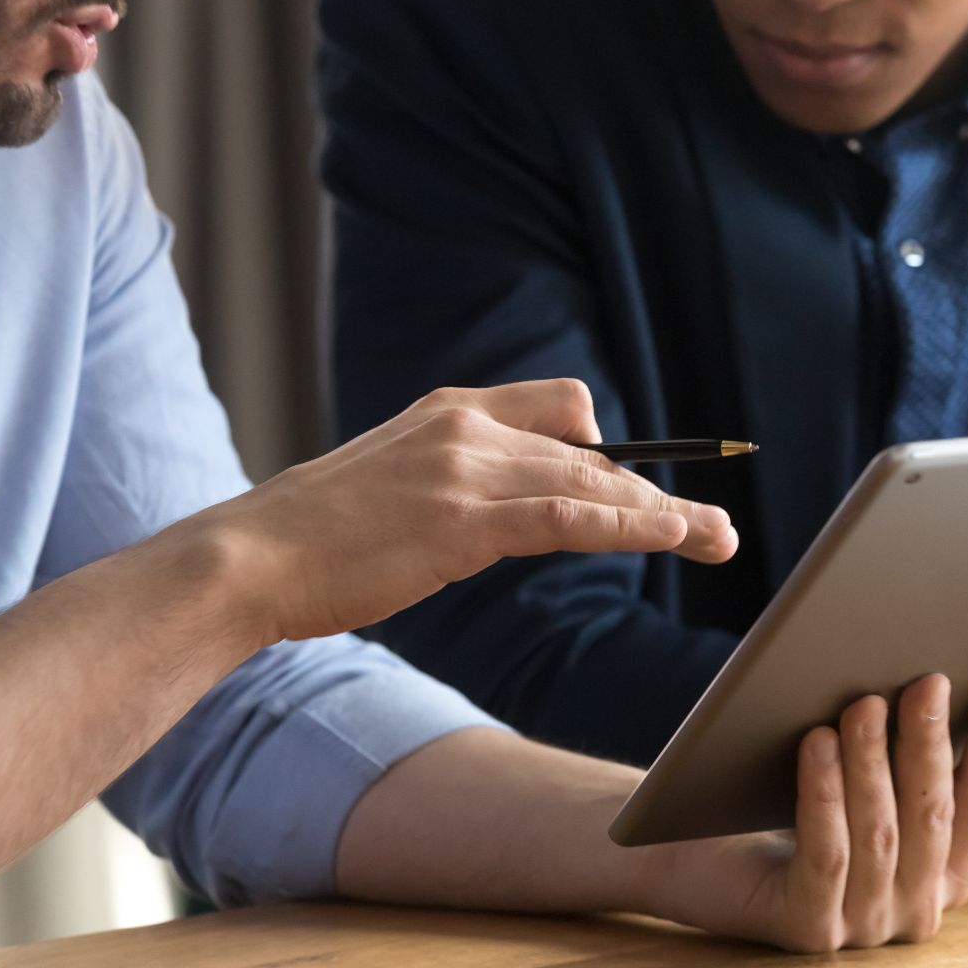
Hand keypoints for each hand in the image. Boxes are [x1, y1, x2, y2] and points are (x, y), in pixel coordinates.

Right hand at [193, 381, 738, 642]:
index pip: (558, 408)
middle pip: (588, 450)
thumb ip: (444, 487)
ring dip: (664, 515)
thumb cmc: (308, 540)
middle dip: (652, 492)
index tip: (639, 484)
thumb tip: (485, 520)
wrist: (247, 559)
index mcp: (446, 411)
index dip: (605, 448)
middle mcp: (464, 426)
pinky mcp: (465, 520)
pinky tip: (674, 537)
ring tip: (719, 538)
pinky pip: (570, 517)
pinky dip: (631, 527)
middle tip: (710, 526)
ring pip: (591, 482)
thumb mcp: (385, 491)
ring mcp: (465, 469)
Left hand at [644, 671, 967, 951]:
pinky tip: (817, 742)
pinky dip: (824, 794)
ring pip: (880, 833)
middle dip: (933, 744)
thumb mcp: (880, 787)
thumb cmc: (794, 811)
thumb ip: (951, 772)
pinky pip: (825, 854)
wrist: (697, 858)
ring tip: (862, 701)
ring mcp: (863, 925)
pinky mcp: (808, 928)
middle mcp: (913, 908)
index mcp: (945, 876)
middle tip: (928, 680)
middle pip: (933, 815)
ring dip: (874, 762)